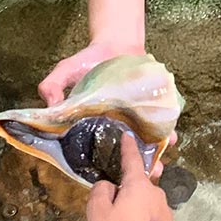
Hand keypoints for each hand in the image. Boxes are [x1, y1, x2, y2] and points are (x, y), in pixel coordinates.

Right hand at [40, 41, 177, 178]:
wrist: (117, 42)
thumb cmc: (89, 59)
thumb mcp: (66, 69)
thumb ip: (52, 85)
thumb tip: (49, 105)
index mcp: (93, 123)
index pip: (95, 148)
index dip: (101, 164)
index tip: (109, 178)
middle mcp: (114, 125)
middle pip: (123, 151)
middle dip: (132, 166)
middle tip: (139, 176)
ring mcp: (133, 118)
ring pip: (143, 142)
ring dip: (151, 155)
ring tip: (158, 166)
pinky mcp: (149, 107)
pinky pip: (160, 123)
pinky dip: (167, 132)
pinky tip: (171, 139)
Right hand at [87, 134, 176, 220]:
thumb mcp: (96, 212)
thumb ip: (101, 190)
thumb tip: (110, 186)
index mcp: (139, 186)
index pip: (133, 160)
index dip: (129, 147)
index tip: (128, 136)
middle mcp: (157, 194)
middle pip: (140, 185)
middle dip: (128, 191)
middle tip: (113, 210)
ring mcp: (167, 213)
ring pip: (148, 203)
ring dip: (137, 209)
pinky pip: (154, 220)